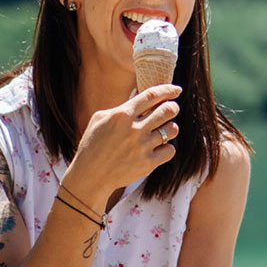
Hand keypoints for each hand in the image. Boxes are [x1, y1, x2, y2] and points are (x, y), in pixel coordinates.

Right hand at [68, 85, 182, 199]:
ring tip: (163, 129)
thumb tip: (141, 97)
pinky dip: (167, 147)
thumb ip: (121, 107)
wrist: (90, 176)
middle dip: (173, 107)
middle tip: (171, 109)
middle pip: (168, 110)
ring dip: (170, 127)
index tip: (176, 90)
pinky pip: (170, 149)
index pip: (152, 95)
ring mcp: (142, 147)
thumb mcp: (100, 118)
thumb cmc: (93, 144)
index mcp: (122, 115)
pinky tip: (158, 147)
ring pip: (172, 129)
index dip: (168, 90)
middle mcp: (134, 129)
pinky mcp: (148, 163)